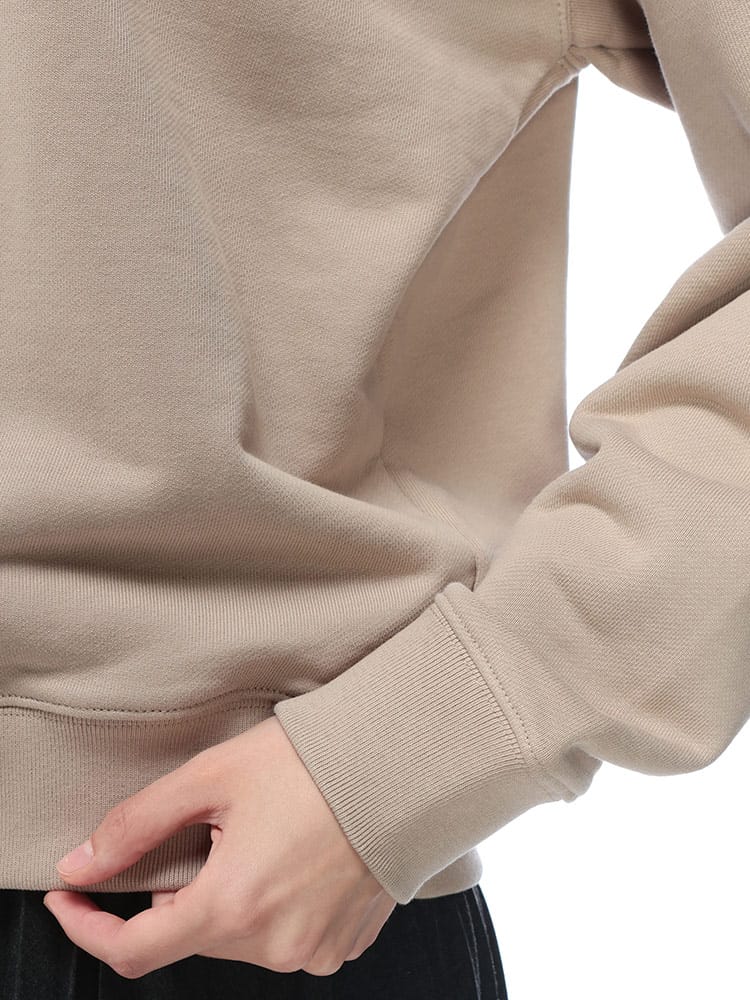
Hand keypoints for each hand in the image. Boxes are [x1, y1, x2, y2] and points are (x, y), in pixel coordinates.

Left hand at [43, 715, 396, 979]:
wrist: (403, 767)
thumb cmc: (313, 763)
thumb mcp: (213, 776)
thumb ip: (137, 824)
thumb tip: (80, 864)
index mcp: (232, 905)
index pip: (132, 951)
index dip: (88, 928)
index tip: (69, 900)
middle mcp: (272, 945)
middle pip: (191, 933)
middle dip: (182, 889)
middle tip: (211, 829)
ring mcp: (312, 952)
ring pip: (236, 936)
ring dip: (230, 895)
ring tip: (264, 835)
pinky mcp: (341, 945)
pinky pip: (283, 938)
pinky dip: (272, 905)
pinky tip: (293, 857)